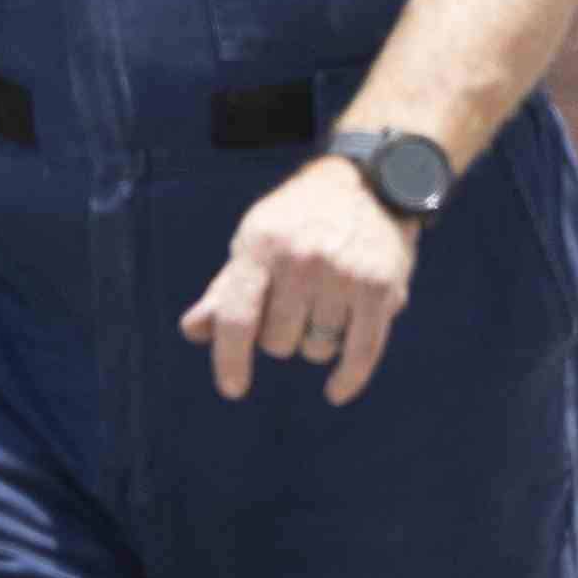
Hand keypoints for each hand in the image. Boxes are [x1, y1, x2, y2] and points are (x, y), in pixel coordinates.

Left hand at [179, 158, 419, 404]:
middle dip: (278, 337)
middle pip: (278, 340)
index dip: (230, 358)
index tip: (233, 388)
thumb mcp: (254, 242)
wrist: (370, 183)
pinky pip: (362, 351)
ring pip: (317, 348)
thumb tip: (194, 332)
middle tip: (291, 307)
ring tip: (322, 307)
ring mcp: (346, 274)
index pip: (237, 317)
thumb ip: (226, 290)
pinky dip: (348, 377)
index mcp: (261, 248)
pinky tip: (335, 393)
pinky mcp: (383, 288)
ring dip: (314, 343)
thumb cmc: (297, 222)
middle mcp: (303, 261)